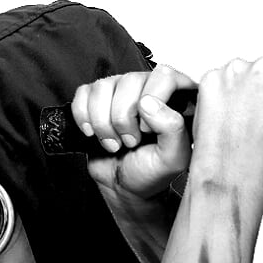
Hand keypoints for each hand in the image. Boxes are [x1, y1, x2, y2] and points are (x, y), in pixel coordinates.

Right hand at [72, 64, 196, 202]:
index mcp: (178, 99)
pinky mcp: (98, 98)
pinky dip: (84, 117)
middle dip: (125, 117)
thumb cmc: (151, 172)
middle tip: (132, 141)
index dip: (154, 100)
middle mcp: (150, 88)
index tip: (149, 129)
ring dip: (104, 122)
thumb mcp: (173, 159)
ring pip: (104, 86)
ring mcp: (122, 90)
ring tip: (115, 143)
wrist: (123, 186)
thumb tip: (149, 102)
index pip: (167, 75)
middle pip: (131, 79)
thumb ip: (173, 129)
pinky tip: (94, 134)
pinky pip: (84, 93)